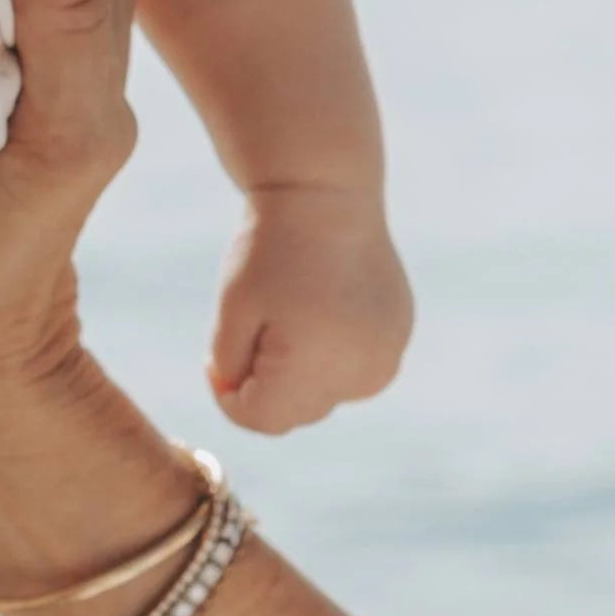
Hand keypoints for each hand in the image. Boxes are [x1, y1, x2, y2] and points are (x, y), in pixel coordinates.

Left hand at [207, 187, 414, 433]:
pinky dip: (329, 353)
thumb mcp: (232, 311)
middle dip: (264, 382)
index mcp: (319, 367)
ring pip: (325, 393)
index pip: (264, 420)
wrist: (324, 194)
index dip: (229, 397)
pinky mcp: (399, 338)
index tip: (215, 357)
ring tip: (287, 312)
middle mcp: (364, 372)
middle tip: (250, 324)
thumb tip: (244, 400)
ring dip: (299, 371)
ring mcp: (388, 356)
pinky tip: (319, 307)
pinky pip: (352, 368)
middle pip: (296, 411)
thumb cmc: (268, 251)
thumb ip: (232, 368)